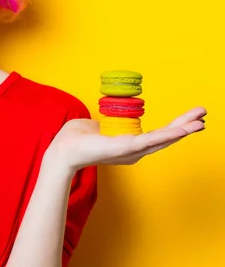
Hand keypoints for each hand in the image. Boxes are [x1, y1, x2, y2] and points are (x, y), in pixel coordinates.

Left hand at [46, 107, 206, 172]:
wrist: (62, 149)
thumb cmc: (76, 138)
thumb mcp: (98, 126)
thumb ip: (109, 124)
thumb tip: (109, 118)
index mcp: (129, 146)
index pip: (157, 135)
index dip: (175, 127)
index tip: (191, 118)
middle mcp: (134, 152)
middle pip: (165, 137)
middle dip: (186, 126)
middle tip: (204, 115)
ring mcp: (131, 151)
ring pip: (162, 139)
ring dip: (182, 130)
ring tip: (200, 122)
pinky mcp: (125, 148)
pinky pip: (150, 140)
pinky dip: (168, 135)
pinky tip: (182, 130)